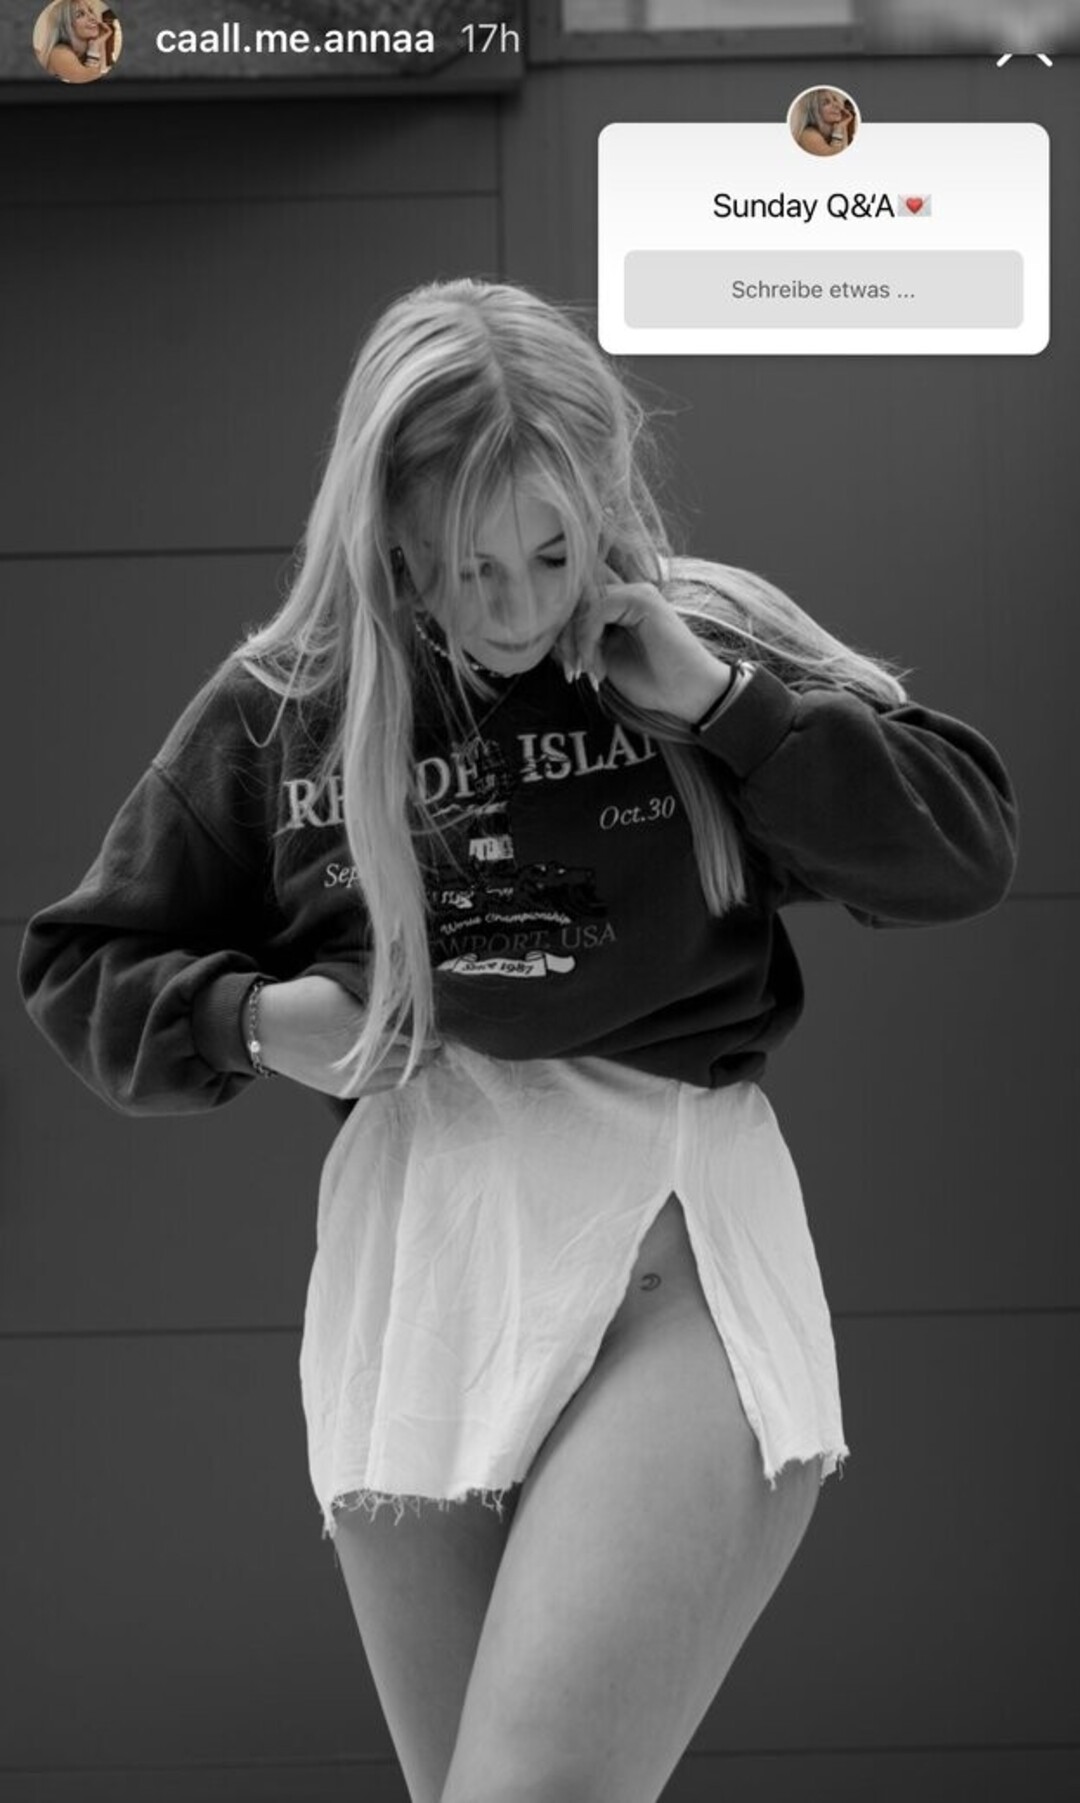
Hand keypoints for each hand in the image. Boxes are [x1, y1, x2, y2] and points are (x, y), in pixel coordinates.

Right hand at [256, 974, 438, 1098]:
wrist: (266, 1027)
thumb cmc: (306, 997)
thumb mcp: (346, 987)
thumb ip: (382, 999)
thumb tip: (414, 1002)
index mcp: (368, 1027)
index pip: (418, 1035)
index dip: (433, 1030)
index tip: (440, 1022)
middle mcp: (364, 1057)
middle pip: (415, 1057)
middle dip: (429, 1047)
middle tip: (437, 1037)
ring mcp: (355, 1077)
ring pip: (403, 1075)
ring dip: (417, 1063)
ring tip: (423, 1052)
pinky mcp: (345, 1089)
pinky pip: (384, 1086)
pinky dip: (398, 1076)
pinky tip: (401, 1065)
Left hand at [557, 567, 733, 723]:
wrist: (686, 694)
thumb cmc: (652, 681)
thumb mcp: (604, 658)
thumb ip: (583, 638)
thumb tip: (549, 628)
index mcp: (620, 603)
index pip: (577, 600)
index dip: (563, 630)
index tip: (569, 667)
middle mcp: (627, 591)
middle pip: (575, 597)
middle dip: (562, 636)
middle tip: (571, 671)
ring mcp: (636, 591)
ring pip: (582, 602)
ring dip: (575, 641)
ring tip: (585, 671)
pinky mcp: (642, 598)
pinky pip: (597, 609)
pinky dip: (589, 639)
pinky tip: (598, 666)